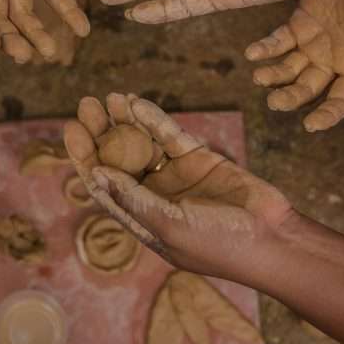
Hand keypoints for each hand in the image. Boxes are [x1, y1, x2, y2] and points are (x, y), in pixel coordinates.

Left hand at [64, 94, 291, 280]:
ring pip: (141, 142)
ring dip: (124, 120)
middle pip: (117, 158)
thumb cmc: (219, 245)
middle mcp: (153, 194)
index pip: (103, 184)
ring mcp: (174, 175)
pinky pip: (169, 134)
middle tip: (85, 105)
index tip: (70, 130)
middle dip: (100, 132)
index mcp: (140, 217)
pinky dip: (152, 118)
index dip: (84, 156)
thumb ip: (133, 200)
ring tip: (109, 97)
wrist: (274, 239)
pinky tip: (135, 103)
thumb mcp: (169, 226)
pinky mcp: (197, 158)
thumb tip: (95, 174)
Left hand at [246, 0, 343, 131]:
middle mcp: (332, 58)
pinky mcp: (299, 22)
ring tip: (258, 77)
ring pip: (288, 68)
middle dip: (290, 98)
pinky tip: (252, 53)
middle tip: (274, 102)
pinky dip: (265, 48)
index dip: (328, 114)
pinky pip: (278, 40)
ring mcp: (313, 41)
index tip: (310, 125)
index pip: (341, 98)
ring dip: (272, 75)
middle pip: (307, 88)